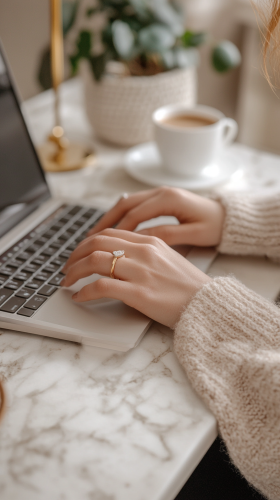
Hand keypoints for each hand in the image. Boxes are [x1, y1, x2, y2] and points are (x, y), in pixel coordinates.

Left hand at [61, 229, 210, 328]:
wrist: (207, 304)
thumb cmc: (188, 286)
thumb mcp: (168, 259)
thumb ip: (145, 253)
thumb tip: (119, 257)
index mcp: (150, 241)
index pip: (109, 233)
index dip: (87, 243)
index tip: (78, 254)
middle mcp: (143, 251)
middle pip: (97, 243)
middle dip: (75, 255)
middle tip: (67, 268)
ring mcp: (141, 271)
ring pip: (95, 261)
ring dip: (75, 271)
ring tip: (67, 282)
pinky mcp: (139, 292)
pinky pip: (102, 286)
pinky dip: (84, 291)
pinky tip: (79, 297)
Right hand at [88, 187, 224, 246]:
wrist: (230, 217)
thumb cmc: (216, 226)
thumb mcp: (194, 234)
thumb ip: (167, 234)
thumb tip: (140, 240)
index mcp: (169, 199)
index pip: (134, 215)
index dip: (115, 232)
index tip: (101, 247)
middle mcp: (161, 192)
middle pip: (124, 205)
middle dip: (103, 224)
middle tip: (86, 242)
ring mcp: (159, 194)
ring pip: (125, 204)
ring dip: (108, 220)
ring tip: (92, 238)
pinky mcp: (160, 199)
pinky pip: (133, 207)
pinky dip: (119, 218)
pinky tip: (111, 233)